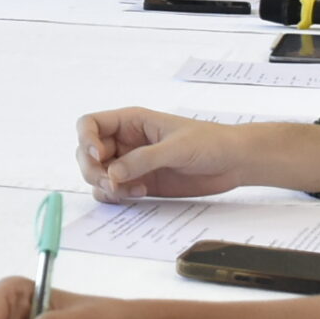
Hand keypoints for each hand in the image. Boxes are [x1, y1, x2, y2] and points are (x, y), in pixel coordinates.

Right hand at [78, 107, 255, 202]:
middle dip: (93, 170)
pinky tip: (139, 194)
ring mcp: (131, 164)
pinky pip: (113, 191)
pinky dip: (115, 196)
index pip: (89, 124)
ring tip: (133, 191)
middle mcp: (125, 142)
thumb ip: (143, 160)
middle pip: (87, 153)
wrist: (233, 162)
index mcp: (130, 122)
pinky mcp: (139, 183)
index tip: (99, 155)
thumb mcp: (176, 147)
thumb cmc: (209, 142)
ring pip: (97, 175)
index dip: (86, 139)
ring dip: (105, 186)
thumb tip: (112, 173)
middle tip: (112, 182)